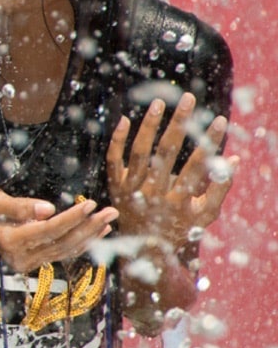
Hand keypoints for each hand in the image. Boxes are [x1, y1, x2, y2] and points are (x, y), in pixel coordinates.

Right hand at [0, 187, 117, 273]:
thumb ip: (18, 207)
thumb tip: (48, 210)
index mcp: (9, 243)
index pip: (48, 230)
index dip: (71, 218)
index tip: (90, 204)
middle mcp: (20, 258)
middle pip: (61, 243)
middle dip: (88, 227)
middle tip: (111, 211)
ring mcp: (28, 263)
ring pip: (65, 250)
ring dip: (89, 235)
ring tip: (109, 220)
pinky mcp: (34, 262)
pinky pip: (62, 252)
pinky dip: (81, 242)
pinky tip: (97, 232)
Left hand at [106, 92, 234, 252]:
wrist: (145, 249)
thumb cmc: (182, 228)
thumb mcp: (206, 214)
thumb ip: (220, 187)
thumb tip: (233, 157)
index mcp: (179, 200)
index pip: (197, 165)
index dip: (209, 142)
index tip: (220, 120)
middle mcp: (153, 193)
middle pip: (166, 152)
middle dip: (180, 123)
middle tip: (188, 98)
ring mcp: (132, 188)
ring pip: (139, 151)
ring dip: (149, 125)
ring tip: (160, 102)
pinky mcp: (116, 184)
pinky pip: (114, 159)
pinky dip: (117, 139)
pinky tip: (125, 119)